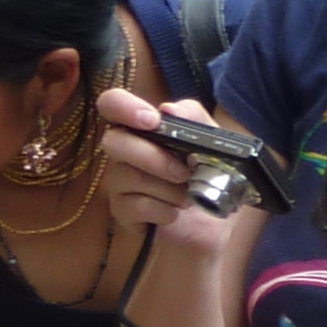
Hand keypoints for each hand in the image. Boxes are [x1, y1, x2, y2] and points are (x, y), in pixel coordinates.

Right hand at [99, 87, 237, 249]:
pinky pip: (136, 206)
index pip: (112, 104)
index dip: (123, 107)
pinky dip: (164, 211)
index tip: (152, 121)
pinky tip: (174, 213)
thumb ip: (195, 118)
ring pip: (129, 177)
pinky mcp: (122, 211)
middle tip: (184, 172)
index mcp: (142, 127)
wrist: (214, 223)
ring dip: (168, 189)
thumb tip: (168, 109)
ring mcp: (119, 182)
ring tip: (187, 197)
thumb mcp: (214, 142)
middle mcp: (124, 151)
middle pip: (114, 142)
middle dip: (153, 158)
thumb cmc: (209, 177)